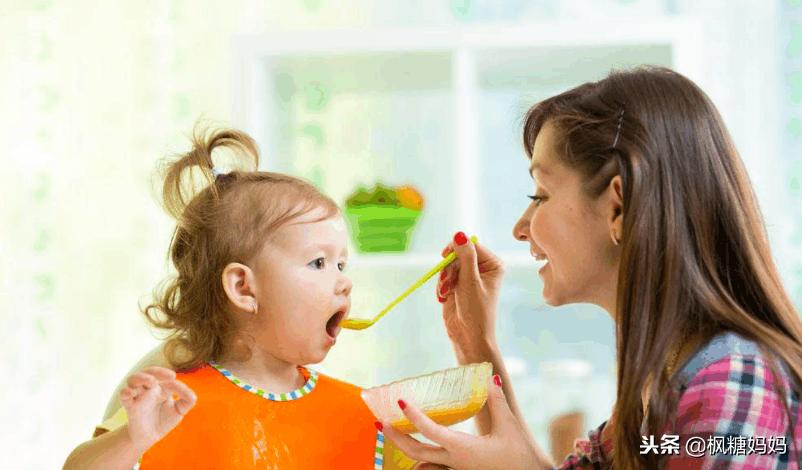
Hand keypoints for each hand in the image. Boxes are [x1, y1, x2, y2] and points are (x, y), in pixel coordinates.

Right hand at [120, 366, 196, 452]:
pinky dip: (125, 392)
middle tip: (170, 376)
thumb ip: (187, 402)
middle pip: (148, 372)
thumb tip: (193, 396)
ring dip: (140, 377)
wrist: (149, 437)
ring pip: (133, 379)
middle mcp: (149, 389)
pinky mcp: (130, 406)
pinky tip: (129, 393)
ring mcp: (138, 396)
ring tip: (151, 381)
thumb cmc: (164, 420)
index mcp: (162, 388)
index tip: (183, 392)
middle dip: (157, 371)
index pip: (167, 379)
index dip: (176, 383)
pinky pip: (123, 396)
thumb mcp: (178, 411)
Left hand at [380, 375, 541, 469]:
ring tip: (392, 432)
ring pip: (422, 463)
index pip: (430, 431)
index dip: (414, 416)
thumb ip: (497, 401)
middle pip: (415, 452)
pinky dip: (421, 458)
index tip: (401, 401)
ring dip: (405, 449)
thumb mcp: (509, 426)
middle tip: (381, 421)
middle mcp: (455, 461)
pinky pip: (434, 467)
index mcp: (463, 448)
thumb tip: (491, 377)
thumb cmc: (519, 457)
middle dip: (395, 437)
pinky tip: (416, 448)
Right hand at [437, 232, 504, 358]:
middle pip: (458, 254)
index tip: (445, 257)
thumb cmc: (475, 310)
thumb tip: (459, 234)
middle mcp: (482, 268)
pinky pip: (444, 277)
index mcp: (493, 264)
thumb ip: (465, 257)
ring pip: (448, 266)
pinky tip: (444, 298)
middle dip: (449, 268)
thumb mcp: (469, 281)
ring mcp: (469, 277)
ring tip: (446, 293)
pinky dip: (441, 287)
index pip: (471, 245)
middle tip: (447, 282)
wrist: (468, 336)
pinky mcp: (457, 286)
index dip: (456, 249)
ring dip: (444, 279)